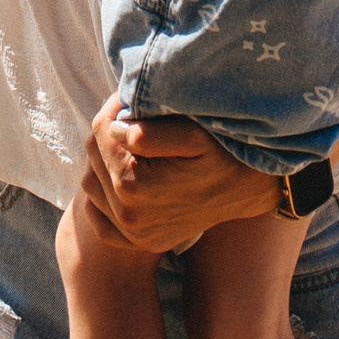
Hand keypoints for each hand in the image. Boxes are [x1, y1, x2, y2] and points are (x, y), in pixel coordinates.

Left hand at [80, 98, 277, 251]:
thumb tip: (112, 129)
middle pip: (93, 156)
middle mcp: (129, 216)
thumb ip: (147, 132)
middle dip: (108, 129)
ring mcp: (133, 234)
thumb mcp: (192, 135)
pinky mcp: (138, 241)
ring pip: (91, 183)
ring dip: (105, 158)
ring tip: (131, 142)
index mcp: (135, 186)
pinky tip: (121, 176)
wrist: (247, 189)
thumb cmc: (222, 153)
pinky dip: (103, 195)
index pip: (100, 132)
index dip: (113, 107)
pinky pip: (99, 219)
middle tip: (132, 114)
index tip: (131, 96)